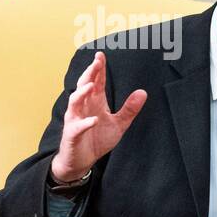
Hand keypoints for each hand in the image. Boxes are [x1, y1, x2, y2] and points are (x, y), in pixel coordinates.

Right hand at [50, 51, 146, 182]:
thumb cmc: (97, 139)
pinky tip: (93, 120)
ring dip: (82, 93)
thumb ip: (130, 109)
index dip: (98, 69)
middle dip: (90, 74)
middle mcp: (83, 107)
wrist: (82, 160)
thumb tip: (143, 92)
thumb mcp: (119, 123)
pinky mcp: (72, 134)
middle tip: (96, 62)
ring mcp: (75, 120)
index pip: (96, 82)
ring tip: (91, 86)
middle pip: (84, 86)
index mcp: (94, 102)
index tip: (101, 55)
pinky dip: (85, 123)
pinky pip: (77, 127)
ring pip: (75, 102)